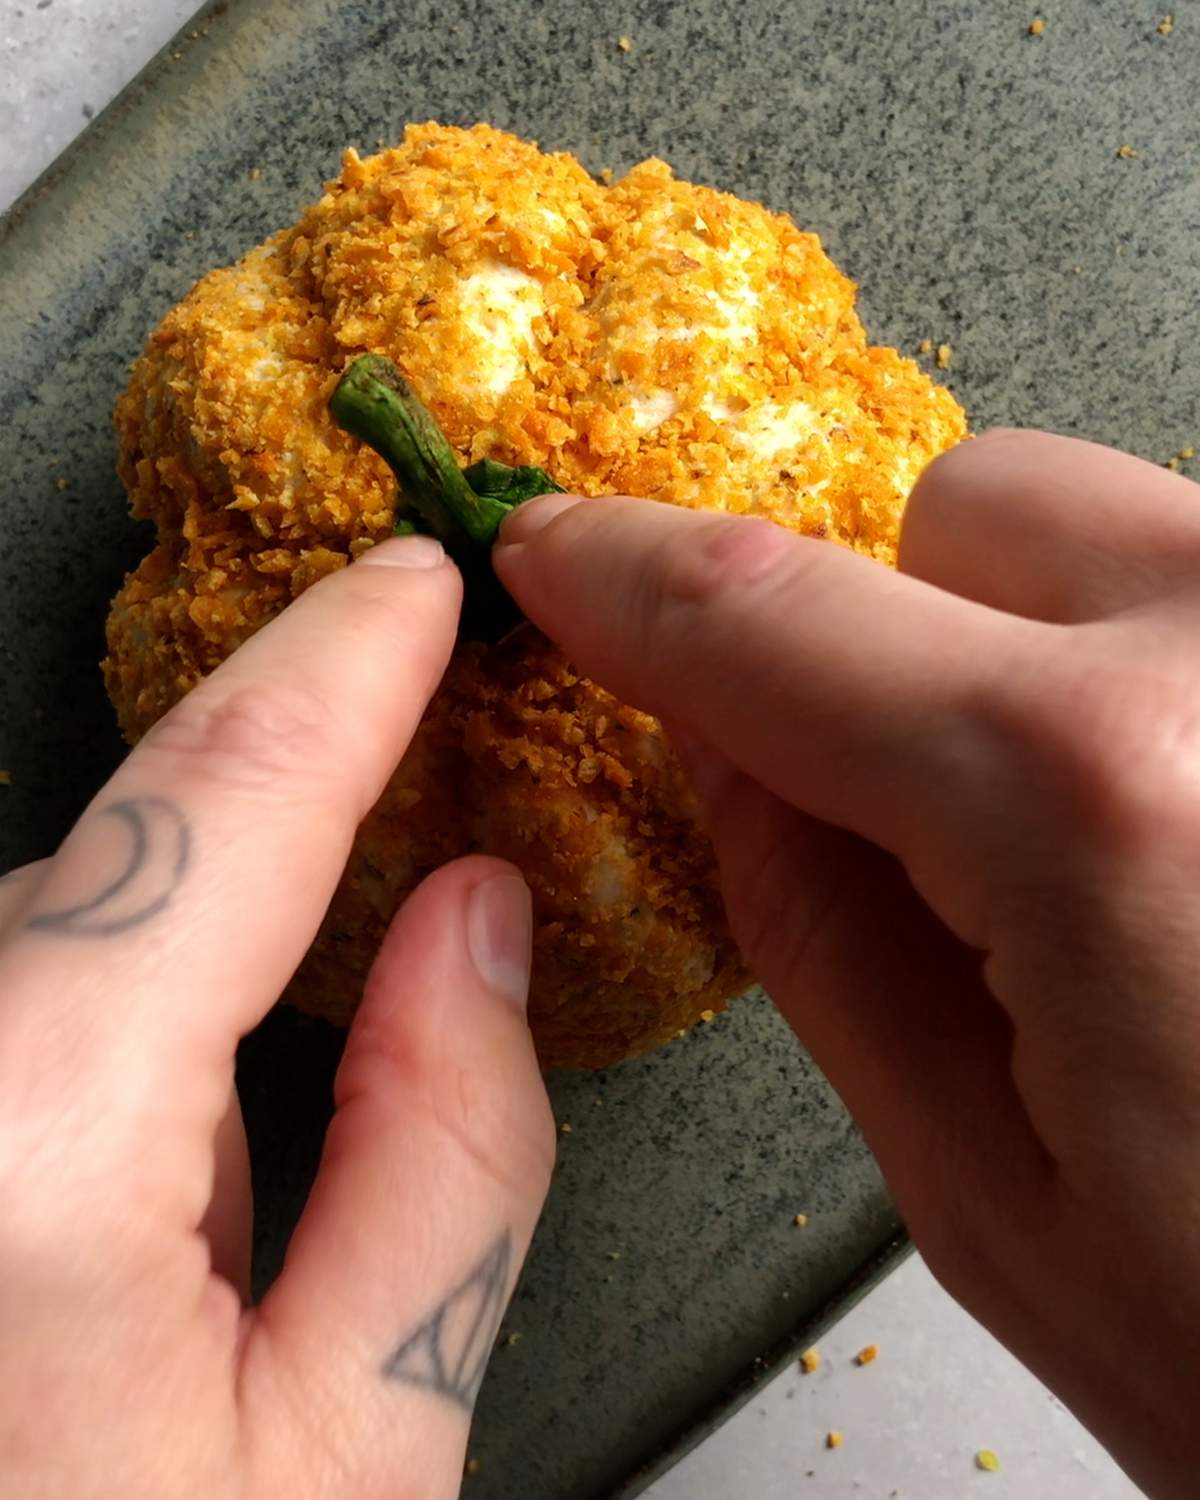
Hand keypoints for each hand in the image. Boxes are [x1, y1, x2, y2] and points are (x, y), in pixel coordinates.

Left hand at [0, 534, 552, 1498]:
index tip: (414, 578)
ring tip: (240, 1148)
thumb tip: (478, 926)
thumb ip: (446, 1147)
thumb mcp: (354, 1459)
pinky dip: (87, 1021)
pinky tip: (139, 1162)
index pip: (232, 798)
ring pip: (45, 946)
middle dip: (282, 849)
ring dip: (169, 976)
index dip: (352, 662)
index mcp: (18, 1137)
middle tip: (410, 880)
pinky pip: (0, 1009)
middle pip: (126, 876)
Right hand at [497, 431, 1199, 1499]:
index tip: (558, 555)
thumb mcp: (984, 1188)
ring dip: (1038, 640)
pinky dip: (1149, 665)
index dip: (623, 577)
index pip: (770, 615)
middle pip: (959, 510)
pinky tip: (1188, 838)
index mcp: (1099, 805)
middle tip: (928, 812)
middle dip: (891, 637)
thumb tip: (718, 735)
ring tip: (1095, 846)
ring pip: (1105, 518)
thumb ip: (814, 921)